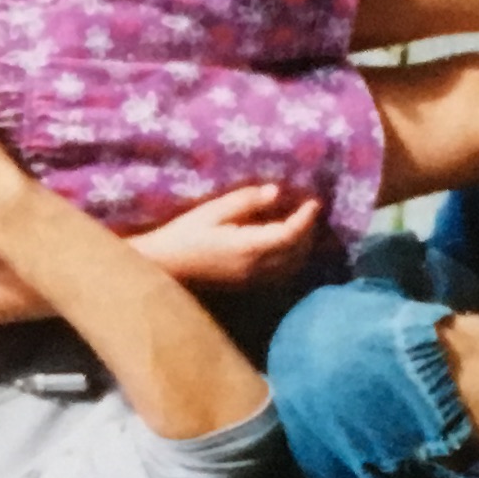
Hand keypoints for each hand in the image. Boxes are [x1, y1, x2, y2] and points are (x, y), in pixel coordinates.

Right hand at [123, 183, 324, 291]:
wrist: (164, 266)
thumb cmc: (184, 234)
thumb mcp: (212, 211)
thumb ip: (245, 201)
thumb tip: (276, 192)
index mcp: (249, 247)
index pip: (290, 234)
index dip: (306, 218)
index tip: (314, 201)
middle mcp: (256, 267)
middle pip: (297, 252)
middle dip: (308, 231)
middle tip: (310, 210)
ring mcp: (253, 280)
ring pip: (292, 266)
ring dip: (302, 247)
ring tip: (302, 226)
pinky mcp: (247, 284)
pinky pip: (280, 273)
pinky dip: (291, 258)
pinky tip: (285, 244)